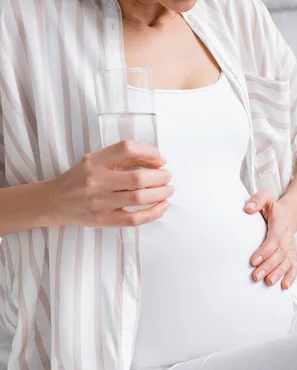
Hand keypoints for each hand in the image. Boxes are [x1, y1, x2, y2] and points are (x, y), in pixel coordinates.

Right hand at [50, 140, 174, 227]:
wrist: (54, 201)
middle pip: (138, 178)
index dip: (150, 152)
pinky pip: (134, 219)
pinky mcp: (103, 220)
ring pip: (139, 198)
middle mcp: (97, 180)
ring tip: (169, 190)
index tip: (160, 159)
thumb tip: (155, 159)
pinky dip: (153, 213)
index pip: (127, 149)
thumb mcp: (94, 160)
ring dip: (161, 194)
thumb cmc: (79, 178)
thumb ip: (120, 158)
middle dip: (160, 177)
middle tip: (168, 177)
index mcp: (95, 161)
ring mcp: (100, 202)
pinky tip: (163, 206)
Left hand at [244, 189, 296, 289]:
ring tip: (268, 283)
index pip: (273, 239)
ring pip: (287, 262)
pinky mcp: (292, 254)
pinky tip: (284, 286)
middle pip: (279, 254)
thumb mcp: (265, 197)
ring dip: (278, 273)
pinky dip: (291, 277)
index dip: (265, 251)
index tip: (253, 261)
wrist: (289, 214)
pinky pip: (294, 266)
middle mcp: (287, 237)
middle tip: (256, 276)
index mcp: (280, 224)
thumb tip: (248, 209)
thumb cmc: (272, 207)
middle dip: (269, 266)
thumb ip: (257, 200)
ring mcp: (291, 247)